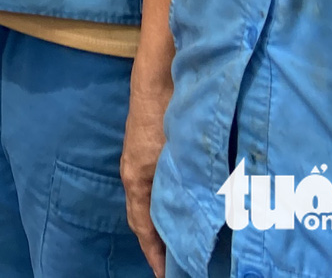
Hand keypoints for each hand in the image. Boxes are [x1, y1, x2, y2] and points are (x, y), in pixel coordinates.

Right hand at [123, 69, 172, 274]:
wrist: (160, 74)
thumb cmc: (163, 114)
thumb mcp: (173, 156)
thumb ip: (182, 188)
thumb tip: (194, 220)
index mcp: (137, 179)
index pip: (143, 228)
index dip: (154, 254)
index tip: (164, 276)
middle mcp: (136, 173)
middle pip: (143, 218)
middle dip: (157, 244)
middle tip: (176, 264)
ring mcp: (143, 160)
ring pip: (151, 202)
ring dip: (162, 224)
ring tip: (181, 243)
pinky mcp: (154, 149)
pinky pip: (158, 186)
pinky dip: (168, 204)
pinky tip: (184, 205)